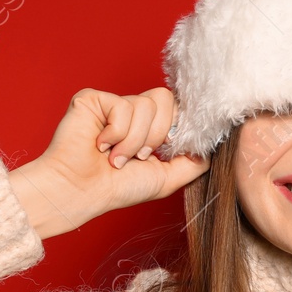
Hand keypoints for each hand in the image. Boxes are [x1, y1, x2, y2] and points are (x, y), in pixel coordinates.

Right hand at [8, 87, 208, 239]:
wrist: (81, 192)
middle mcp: (132, 112)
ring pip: (145, 105)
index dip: (177, 126)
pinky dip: (115, 133)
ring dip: (133, 140)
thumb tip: (210, 147)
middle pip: (166, 99)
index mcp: (149, 127)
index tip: (168, 148)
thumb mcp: (166, 178)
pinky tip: (100, 145)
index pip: (176, 108)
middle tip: (138, 157)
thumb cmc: (117, 188)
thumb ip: (192, 162)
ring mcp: (112, 104)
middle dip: (157, 135)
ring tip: (116, 157)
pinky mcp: (93, 99)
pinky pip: (122, 106)